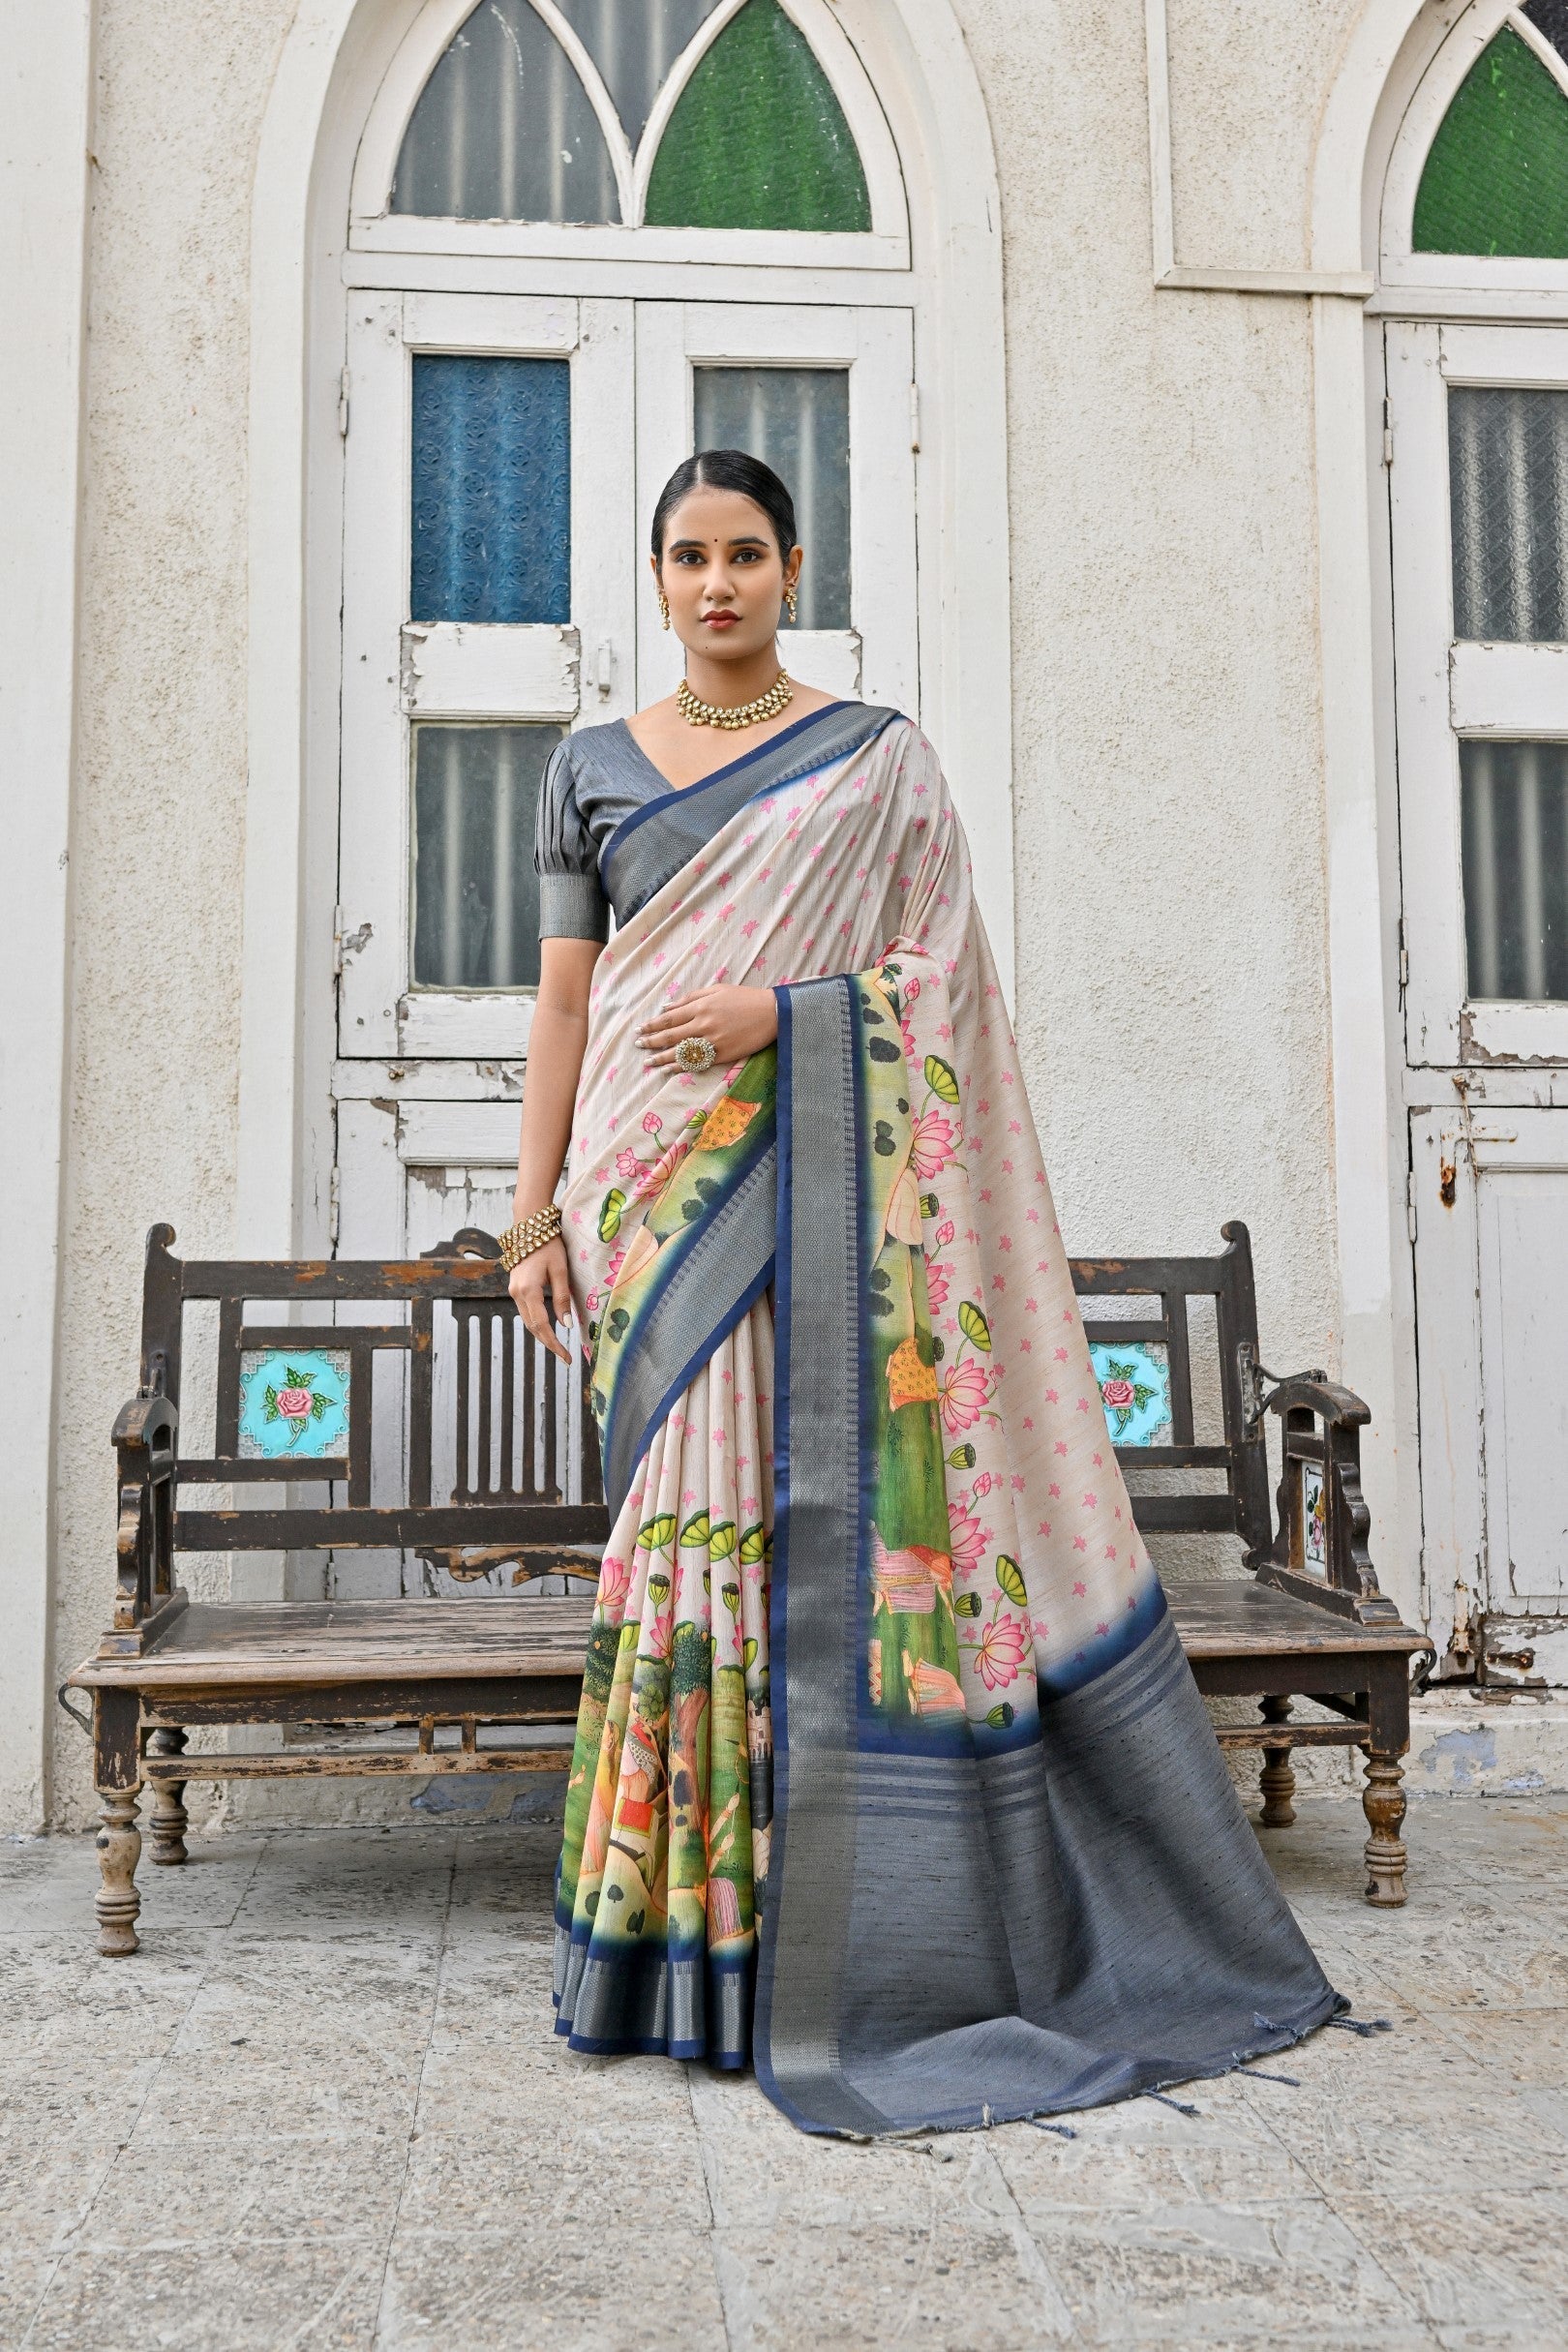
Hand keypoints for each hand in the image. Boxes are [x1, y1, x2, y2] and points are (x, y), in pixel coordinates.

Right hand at [508, 1235, 573, 1363]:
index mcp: (528, 1290)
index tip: (566, 1358)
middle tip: (565, 1358)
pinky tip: (548, 1328)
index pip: (541, 1325)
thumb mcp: (561, 1271)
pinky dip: (537, 1322)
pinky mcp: (515, 1288)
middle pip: (532, 1327)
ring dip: (542, 1334)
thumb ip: (562, 1298)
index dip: (554, 1344)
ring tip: (559, 1347)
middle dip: (549, 1343)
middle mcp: (517, 1293)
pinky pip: (526, 1311)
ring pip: (527, 1321)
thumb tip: (567, 1325)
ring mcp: (513, 1291)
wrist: (529, 1227)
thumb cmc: (549, 1246)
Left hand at [636, 984, 778, 1071]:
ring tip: (648, 1062)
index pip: (669, 1018)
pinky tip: (669, 1069)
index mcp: (701, 1006)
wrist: (771, 1013)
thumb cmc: (744, 998)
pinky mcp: (723, 1054)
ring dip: (661, 1057)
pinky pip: (697, 1062)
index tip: (640, 1029)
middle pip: (670, 1036)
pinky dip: (682, 1066)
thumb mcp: (717, 990)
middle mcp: (703, 1024)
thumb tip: (667, 1007)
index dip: (652, 1025)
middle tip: (638, 1046)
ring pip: (680, 1051)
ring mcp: (713, 1041)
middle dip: (651, 1041)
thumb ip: (690, 998)